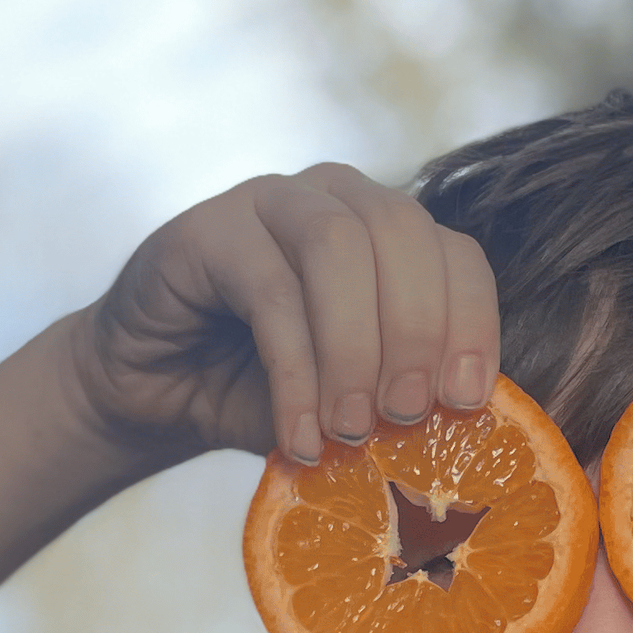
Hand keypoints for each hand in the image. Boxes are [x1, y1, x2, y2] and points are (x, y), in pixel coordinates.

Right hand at [64, 165, 501, 463]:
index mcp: (388, 231)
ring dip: (355, 348)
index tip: (469, 402)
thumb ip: (403, 402)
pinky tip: (299, 435)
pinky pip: (269, 290)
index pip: (454, 253)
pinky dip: (295, 371)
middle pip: (403, 233)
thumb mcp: (350, 405)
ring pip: (338, 248)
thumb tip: (476, 435)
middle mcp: (336, 197)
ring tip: (353, 431)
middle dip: (417, 332)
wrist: (156, 396)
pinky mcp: (207, 228)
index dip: (472, 323)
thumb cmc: (265, 396)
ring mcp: (270, 200)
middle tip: (410, 417)